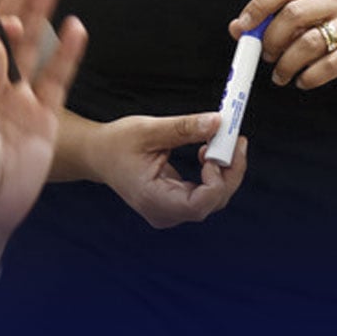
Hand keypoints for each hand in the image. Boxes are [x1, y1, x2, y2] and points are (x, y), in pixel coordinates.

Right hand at [88, 113, 247, 228]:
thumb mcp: (149, 130)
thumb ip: (185, 128)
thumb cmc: (118, 143)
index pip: (198, 205)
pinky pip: (205, 194)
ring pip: (213, 199)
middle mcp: (164, 212)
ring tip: (221, 141)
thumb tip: (218, 122)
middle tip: (237, 140)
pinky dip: (214, 173)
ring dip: (225, 171)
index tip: (217, 150)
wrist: (99, 155)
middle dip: (230, 172)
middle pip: (212, 202)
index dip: (217, 180)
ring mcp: (171, 211)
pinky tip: (208, 152)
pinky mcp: (176, 203)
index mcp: (153, 200)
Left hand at [231, 0, 336, 95]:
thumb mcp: (314, 23)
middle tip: (266, 56)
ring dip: (287, 64)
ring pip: (309, 42)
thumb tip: (240, 28)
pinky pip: (328, 65)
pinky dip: (309, 77)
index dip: (258, 6)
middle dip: (272, 39)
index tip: (243, 27)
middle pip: (293, 13)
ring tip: (282, 75)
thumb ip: (280, 23)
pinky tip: (304, 81)